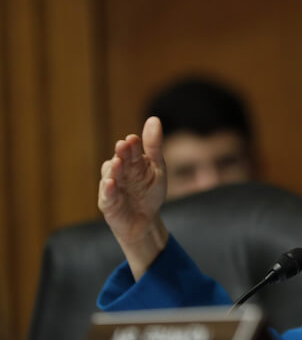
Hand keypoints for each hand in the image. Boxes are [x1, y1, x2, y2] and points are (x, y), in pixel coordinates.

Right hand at [98, 117, 168, 279]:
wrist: (146, 220)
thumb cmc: (150, 192)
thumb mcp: (157, 169)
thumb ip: (155, 147)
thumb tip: (154, 119)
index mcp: (133, 161)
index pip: (132, 149)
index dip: (133, 145)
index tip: (134, 139)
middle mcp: (119, 170)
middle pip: (120, 159)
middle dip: (121, 153)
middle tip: (123, 145)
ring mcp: (112, 186)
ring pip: (110, 175)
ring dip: (114, 169)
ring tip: (118, 163)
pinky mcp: (108, 202)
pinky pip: (106, 195)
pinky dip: (108, 189)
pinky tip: (111, 183)